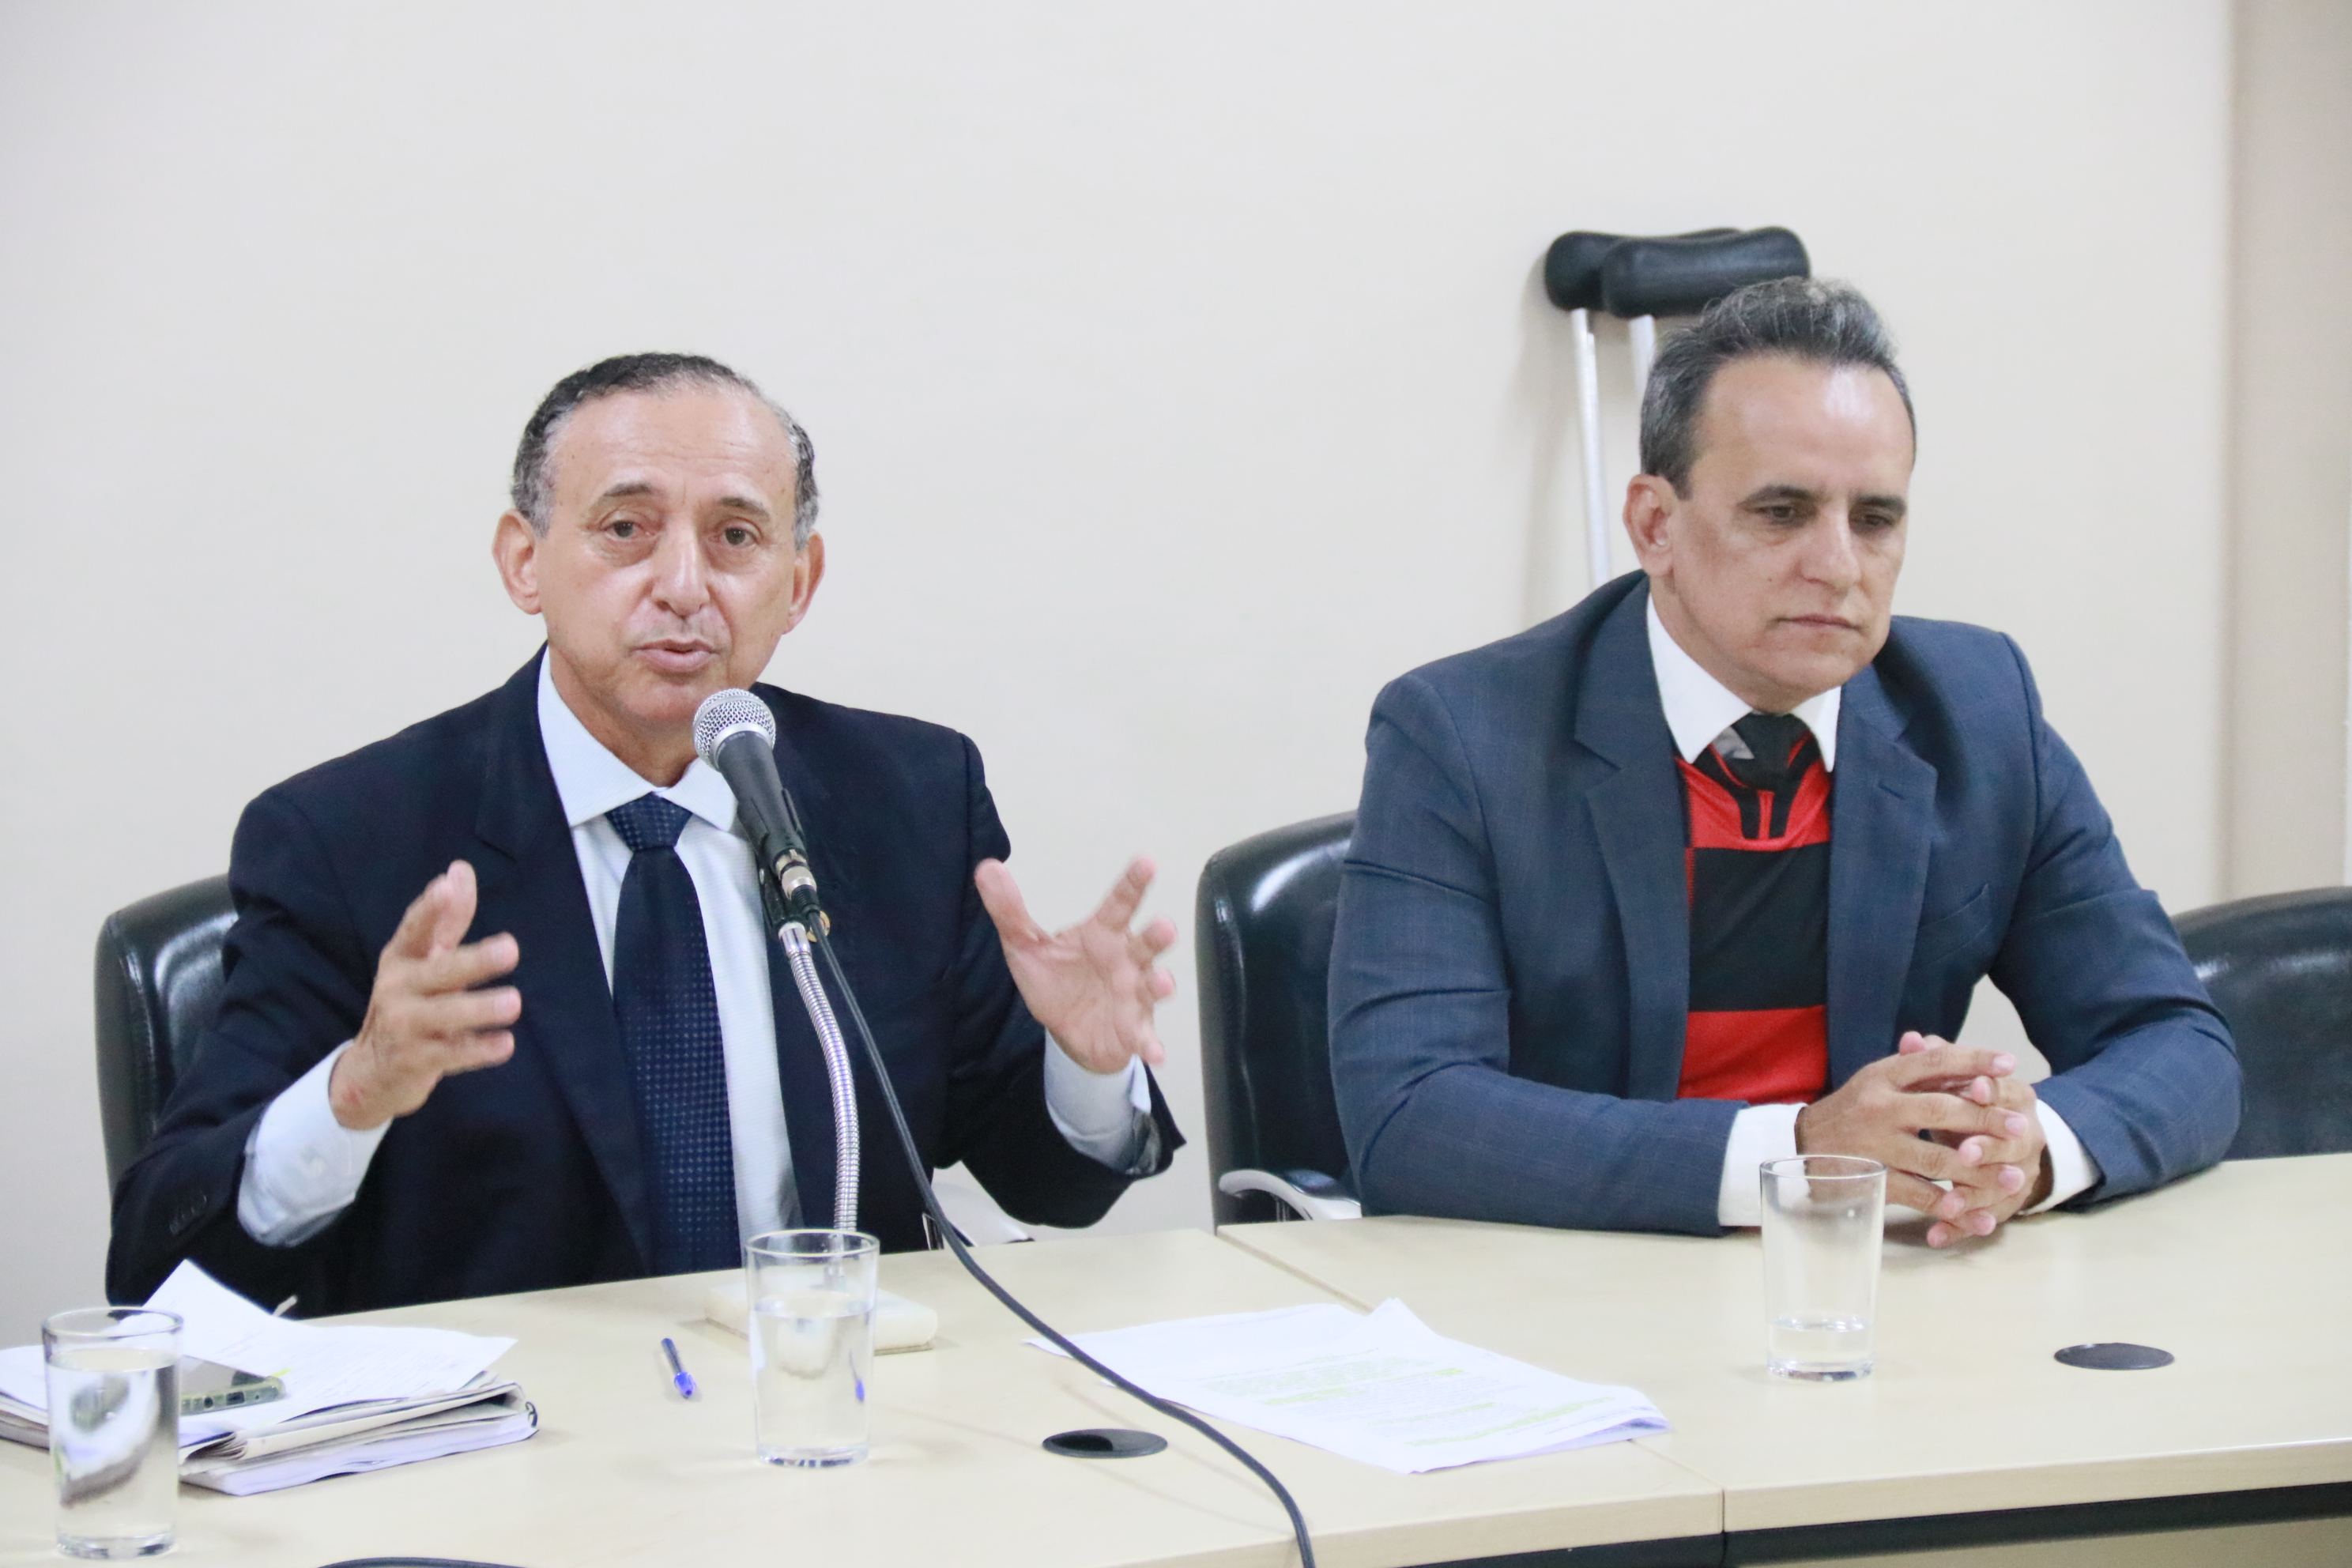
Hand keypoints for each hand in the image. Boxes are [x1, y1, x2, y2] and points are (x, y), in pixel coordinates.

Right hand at [329, 861, 520, 1129]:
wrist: (372, 1073)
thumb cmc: (409, 1003)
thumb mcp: (422, 960)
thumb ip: (447, 919)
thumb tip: (460, 868)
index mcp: (401, 958)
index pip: (415, 928)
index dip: (430, 908)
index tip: (446, 886)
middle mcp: (397, 988)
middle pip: (438, 972)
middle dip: (474, 961)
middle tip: (511, 949)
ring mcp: (403, 1026)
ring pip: (444, 1014)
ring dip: (479, 1008)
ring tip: (514, 1002)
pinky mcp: (413, 1061)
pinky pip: (450, 1054)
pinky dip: (478, 1050)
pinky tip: (506, 1044)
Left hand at [975, 856, 1176, 1073]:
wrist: (1069, 1033)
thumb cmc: (1057, 981)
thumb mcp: (1026, 947)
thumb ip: (1009, 911)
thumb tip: (986, 867)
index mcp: (1102, 934)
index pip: (1119, 904)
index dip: (1133, 883)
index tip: (1147, 863)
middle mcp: (1126, 960)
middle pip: (1146, 943)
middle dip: (1157, 935)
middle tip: (1165, 926)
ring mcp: (1133, 995)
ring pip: (1152, 985)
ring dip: (1161, 984)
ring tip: (1162, 983)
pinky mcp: (1133, 1030)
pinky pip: (1145, 1037)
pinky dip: (1151, 1044)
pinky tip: (1156, 1053)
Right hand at [1794, 1033, 2035, 1246]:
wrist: (1802, 1145)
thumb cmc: (1853, 1110)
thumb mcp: (1878, 1080)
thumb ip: (1917, 1068)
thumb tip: (1960, 1054)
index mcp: (1883, 1076)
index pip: (1933, 1062)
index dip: (1973, 1060)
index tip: (2010, 1064)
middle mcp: (1878, 1107)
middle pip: (1940, 1111)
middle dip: (1986, 1120)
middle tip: (2022, 1128)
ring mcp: (1874, 1146)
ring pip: (1935, 1160)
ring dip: (1978, 1171)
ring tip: (2012, 1178)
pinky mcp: (1872, 1180)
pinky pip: (1918, 1195)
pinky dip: (1948, 1207)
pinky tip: (1975, 1213)